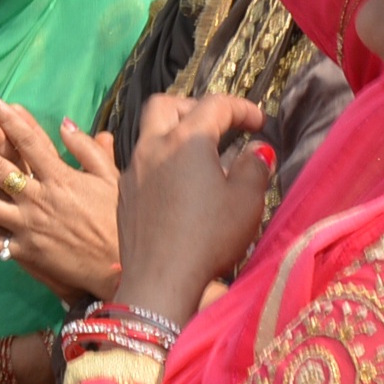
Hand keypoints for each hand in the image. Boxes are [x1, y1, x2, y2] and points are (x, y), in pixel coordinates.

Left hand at [0, 100, 121, 304]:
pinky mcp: (26, 251)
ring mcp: (29, 225)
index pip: (28, 141)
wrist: (121, 270)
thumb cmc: (118, 222)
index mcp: (60, 177)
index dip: (8, 120)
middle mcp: (38, 198)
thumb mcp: (110, 180)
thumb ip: (86, 149)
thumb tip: (63, 123)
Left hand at [112, 94, 272, 327]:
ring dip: (174, 132)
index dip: (241, 107)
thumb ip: (253, 167)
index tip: (259, 121)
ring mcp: (132, 168)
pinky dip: (162, 159)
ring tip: (199, 154)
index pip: (215, 105)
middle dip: (194, 106)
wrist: (159, 279)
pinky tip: (178, 184)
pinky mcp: (123, 192)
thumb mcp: (246, 202)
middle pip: (167, 105)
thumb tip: (255, 149)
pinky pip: (142, 161)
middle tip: (218, 124)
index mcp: (186, 140)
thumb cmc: (208, 238)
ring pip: (149, 132)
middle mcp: (153, 146)